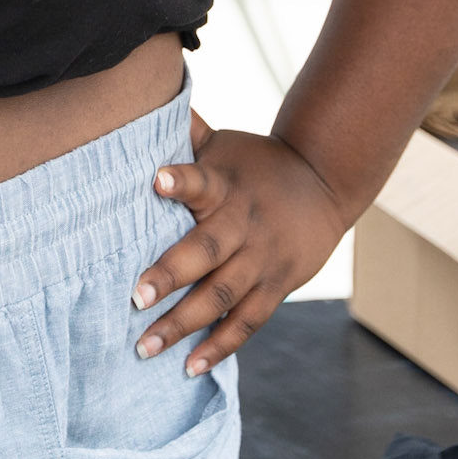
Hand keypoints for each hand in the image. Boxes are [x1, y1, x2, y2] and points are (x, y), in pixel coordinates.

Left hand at [130, 114, 348, 374]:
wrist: (323, 184)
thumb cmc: (255, 162)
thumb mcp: (224, 142)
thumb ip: (186, 131)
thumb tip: (145, 91)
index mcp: (226, 184)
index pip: (201, 180)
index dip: (180, 181)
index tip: (155, 179)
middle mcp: (243, 224)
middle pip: (206, 252)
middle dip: (170, 275)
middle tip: (134, 297)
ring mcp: (262, 260)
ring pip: (221, 297)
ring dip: (183, 324)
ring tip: (145, 345)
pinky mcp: (276, 287)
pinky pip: (247, 322)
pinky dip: (219, 346)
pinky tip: (189, 366)